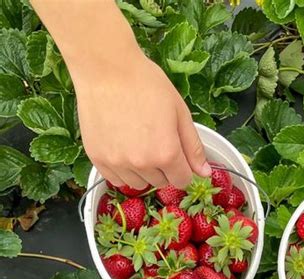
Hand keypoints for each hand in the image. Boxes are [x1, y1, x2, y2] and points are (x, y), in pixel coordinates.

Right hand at [74, 50, 210, 188]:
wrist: (106, 69)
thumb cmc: (145, 84)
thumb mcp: (179, 112)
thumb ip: (193, 146)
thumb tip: (205, 173)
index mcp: (166, 153)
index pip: (181, 180)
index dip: (182, 169)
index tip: (176, 155)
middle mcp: (142, 164)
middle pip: (160, 182)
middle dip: (162, 168)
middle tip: (154, 140)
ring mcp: (118, 164)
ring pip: (138, 183)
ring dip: (142, 171)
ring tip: (136, 143)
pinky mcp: (98, 160)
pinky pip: (116, 180)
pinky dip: (122, 171)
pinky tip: (122, 149)